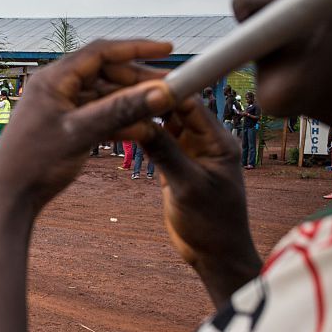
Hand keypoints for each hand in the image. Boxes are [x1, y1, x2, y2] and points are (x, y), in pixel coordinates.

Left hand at [0, 39, 175, 210]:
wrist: (8, 196)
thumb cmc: (36, 161)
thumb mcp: (82, 133)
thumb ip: (122, 110)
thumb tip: (162, 91)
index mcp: (53, 79)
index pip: (100, 52)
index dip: (136, 48)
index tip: (168, 50)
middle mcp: (55, 87)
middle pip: (105, 73)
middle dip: (138, 79)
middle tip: (171, 87)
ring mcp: (58, 107)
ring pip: (103, 96)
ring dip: (131, 103)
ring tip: (162, 110)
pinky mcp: (63, 127)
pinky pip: (96, 115)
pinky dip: (118, 121)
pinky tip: (144, 130)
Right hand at [130, 98, 261, 308]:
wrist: (215, 254)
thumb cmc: (212, 223)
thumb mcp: (186, 186)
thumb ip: (166, 153)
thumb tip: (141, 121)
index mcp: (217, 140)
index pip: (191, 103)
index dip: (165, 88)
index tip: (135, 77)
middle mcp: (204, 141)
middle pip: (174, 108)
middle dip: (149, 97)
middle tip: (117, 85)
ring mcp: (189, 152)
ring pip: (163, 124)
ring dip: (142, 115)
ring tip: (113, 101)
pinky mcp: (175, 165)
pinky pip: (156, 142)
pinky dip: (140, 135)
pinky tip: (119, 125)